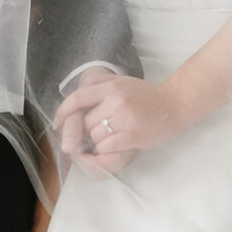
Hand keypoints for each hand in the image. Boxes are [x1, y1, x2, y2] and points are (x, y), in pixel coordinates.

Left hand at [53, 75, 194, 176]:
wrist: (175, 104)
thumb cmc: (146, 95)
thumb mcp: (121, 82)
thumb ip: (100, 86)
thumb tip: (75, 101)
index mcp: (110, 86)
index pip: (78, 97)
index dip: (64, 111)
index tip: (56, 124)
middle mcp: (115, 100)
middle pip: (86, 122)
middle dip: (88, 131)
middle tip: (98, 132)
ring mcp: (124, 118)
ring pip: (95, 137)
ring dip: (99, 141)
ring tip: (113, 136)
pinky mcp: (132, 135)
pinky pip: (107, 147)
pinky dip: (107, 149)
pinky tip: (118, 143)